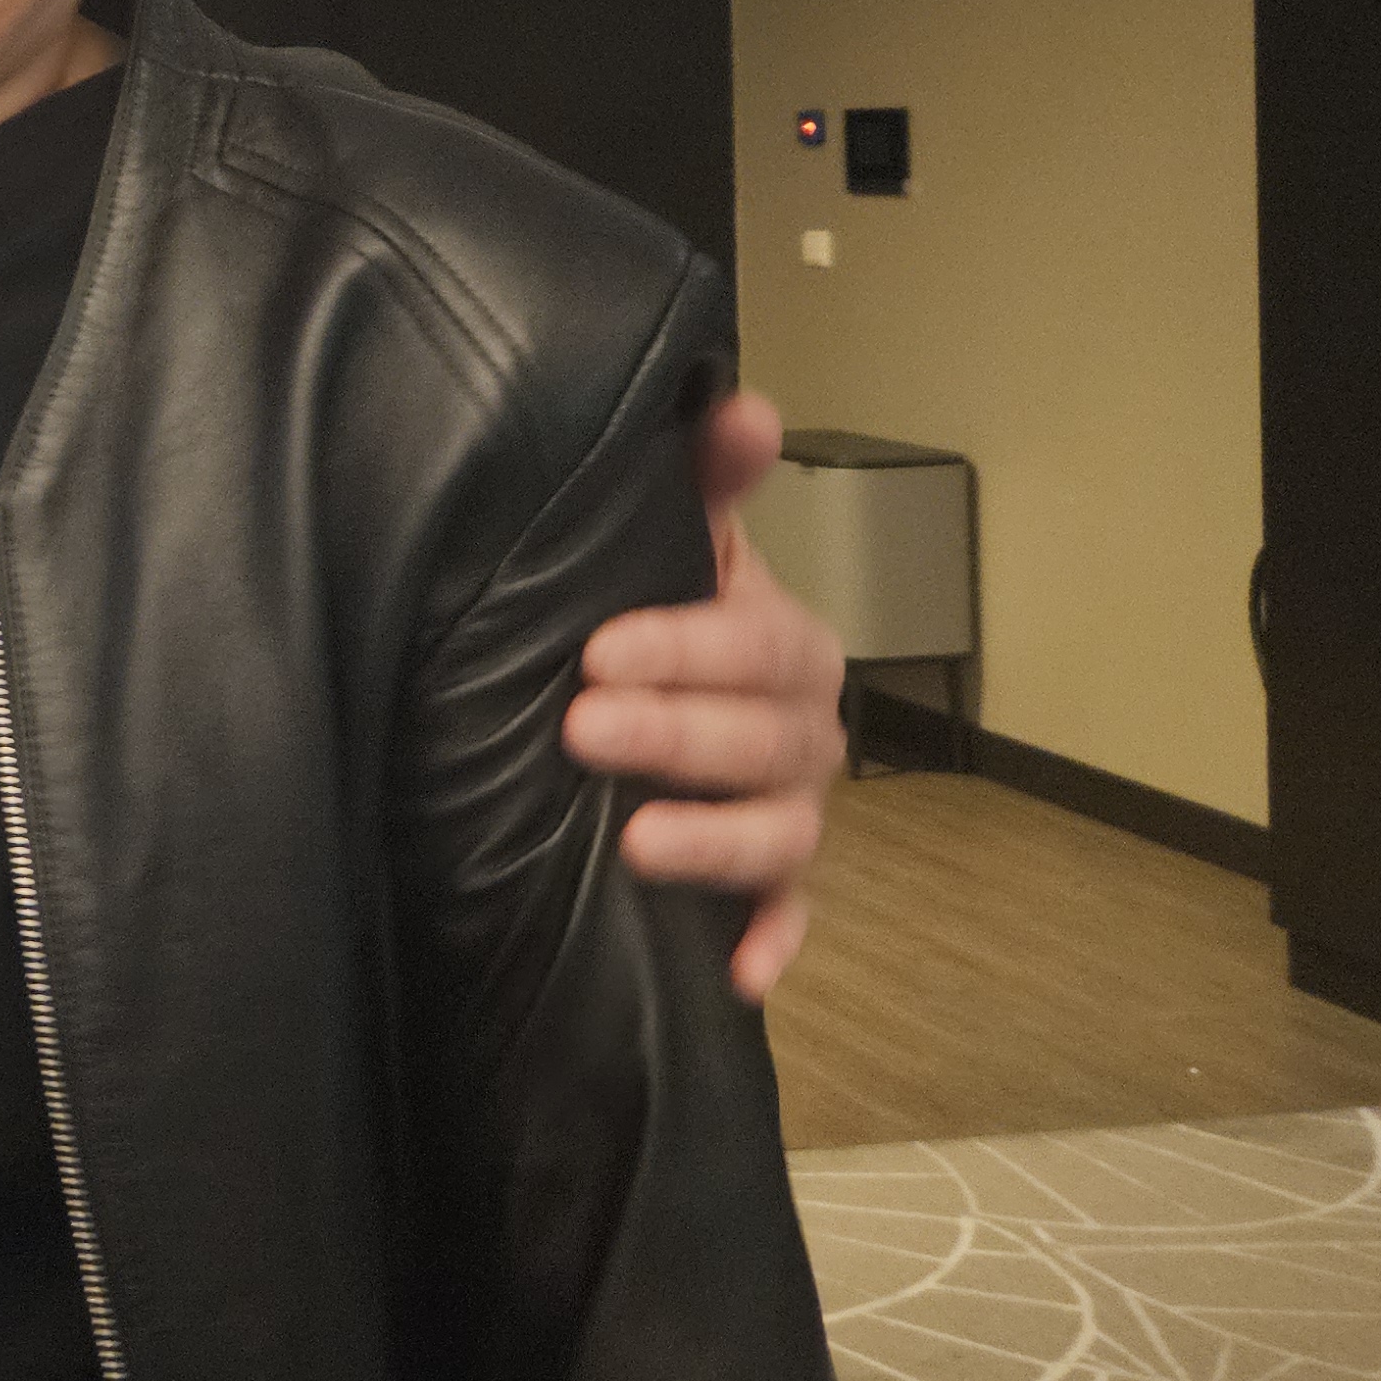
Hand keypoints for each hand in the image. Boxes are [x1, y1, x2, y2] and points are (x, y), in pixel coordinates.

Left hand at [563, 386, 842, 1001]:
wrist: (635, 702)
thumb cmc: (649, 613)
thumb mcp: (664, 539)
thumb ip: (700, 476)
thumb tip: (742, 406)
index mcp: (776, 640)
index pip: (759, 641)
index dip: (688, 646)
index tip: (599, 650)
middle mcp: (797, 729)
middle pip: (768, 739)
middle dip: (679, 735)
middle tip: (584, 729)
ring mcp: (788, 812)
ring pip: (783, 833)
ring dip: (718, 841)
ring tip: (638, 843)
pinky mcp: (767, 886)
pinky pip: (789, 919)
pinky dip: (772, 944)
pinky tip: (739, 974)